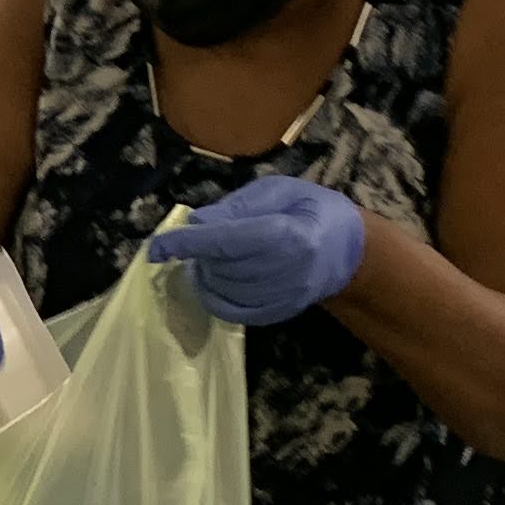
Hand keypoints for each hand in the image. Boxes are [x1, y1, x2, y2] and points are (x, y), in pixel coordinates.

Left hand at [150, 175, 365, 326]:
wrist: (348, 249)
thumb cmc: (311, 208)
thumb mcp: (278, 191)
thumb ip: (237, 206)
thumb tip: (195, 223)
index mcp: (290, 234)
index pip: (228, 241)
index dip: (188, 244)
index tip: (157, 247)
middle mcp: (289, 271)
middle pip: (222, 267)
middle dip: (199, 254)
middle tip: (202, 238)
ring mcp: (285, 298)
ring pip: (223, 291)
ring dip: (206, 273)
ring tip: (212, 256)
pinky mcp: (279, 314)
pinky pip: (233, 312)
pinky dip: (214, 296)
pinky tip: (212, 279)